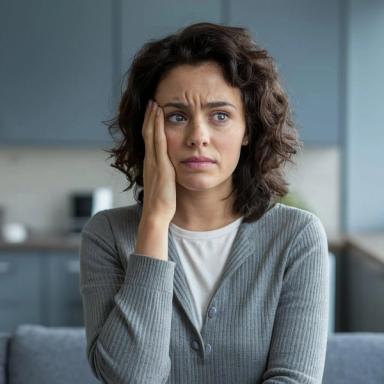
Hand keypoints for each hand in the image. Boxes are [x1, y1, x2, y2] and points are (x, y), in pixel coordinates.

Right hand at [141, 99, 176, 224]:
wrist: (157, 213)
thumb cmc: (161, 203)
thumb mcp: (162, 184)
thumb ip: (165, 174)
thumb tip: (170, 170)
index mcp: (150, 164)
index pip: (148, 140)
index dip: (149, 126)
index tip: (152, 113)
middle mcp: (149, 160)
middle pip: (147, 133)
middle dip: (149, 117)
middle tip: (151, 101)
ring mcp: (153, 161)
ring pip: (151, 134)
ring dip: (152, 117)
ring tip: (154, 103)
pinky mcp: (160, 164)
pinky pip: (158, 140)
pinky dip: (158, 126)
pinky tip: (160, 115)